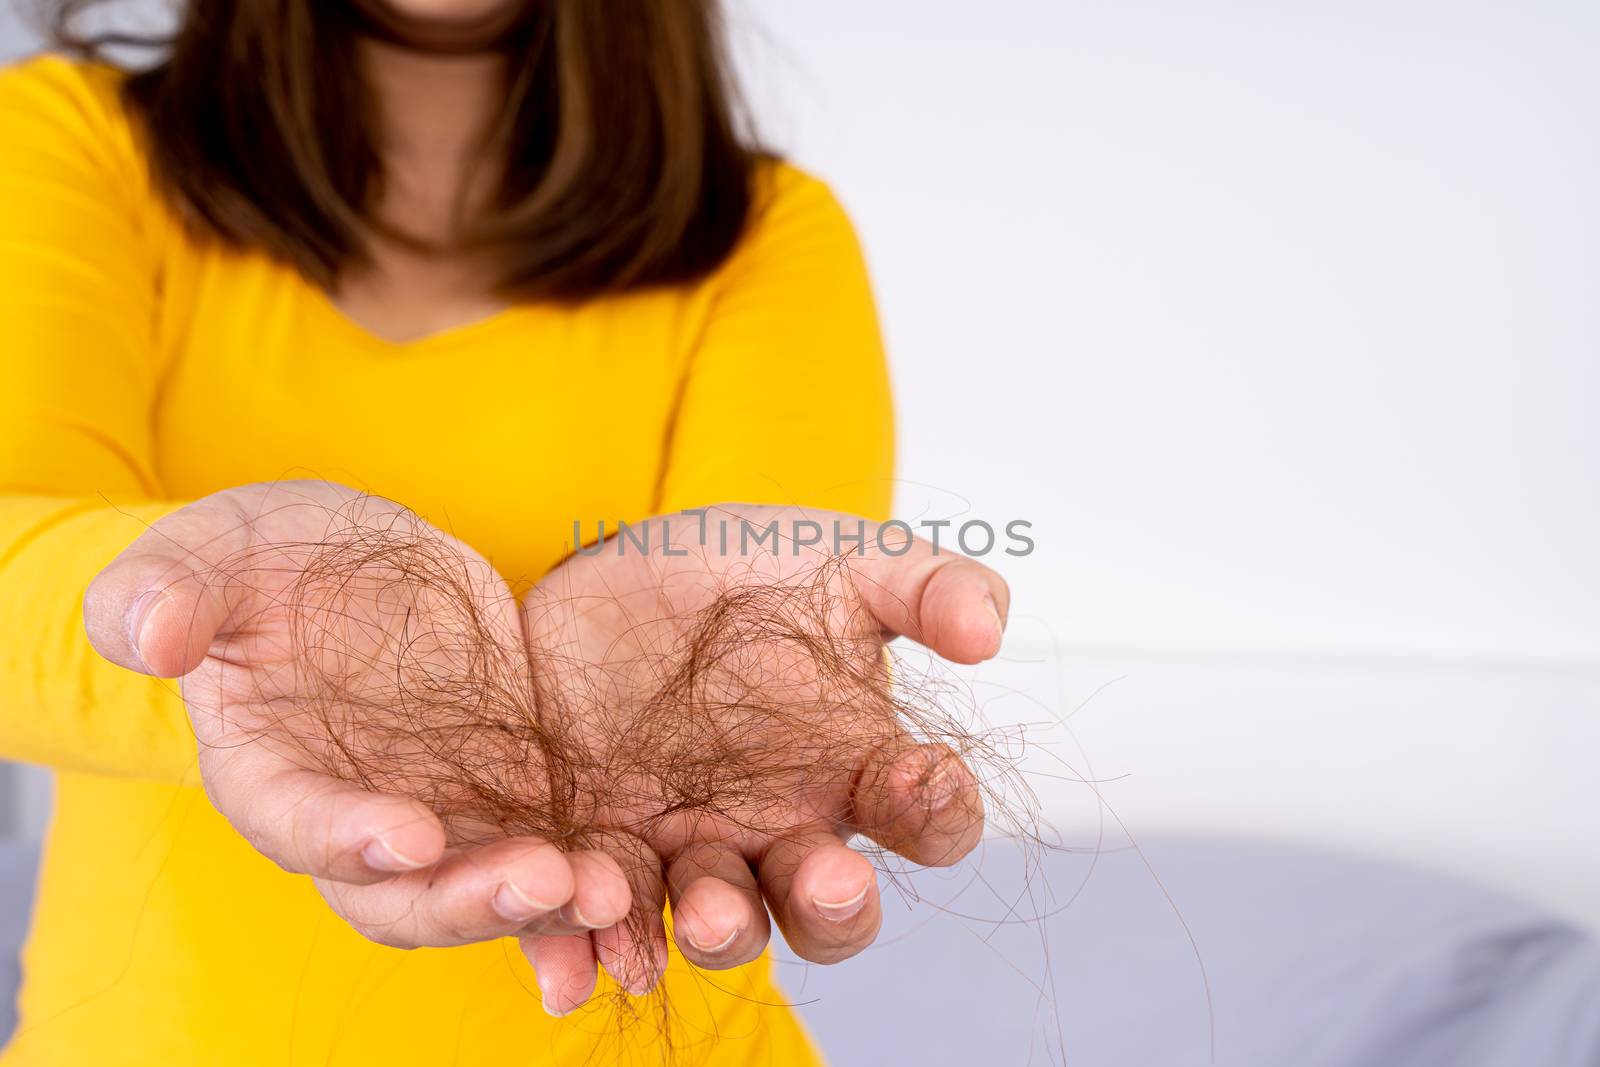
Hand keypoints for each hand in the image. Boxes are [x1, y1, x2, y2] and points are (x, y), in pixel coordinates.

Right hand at [83, 481, 634, 972]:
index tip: (415, 834)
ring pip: (489, 891)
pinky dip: (593, 883)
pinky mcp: (512, 796)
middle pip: (405, 895)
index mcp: (270, 771)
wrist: (356, 565)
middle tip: (545, 882)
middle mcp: (358, 817)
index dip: (349, 838)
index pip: (298, 824)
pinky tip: (640, 891)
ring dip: (548, 908)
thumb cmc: (269, 556)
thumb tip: (144, 635)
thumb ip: (169, 589)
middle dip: (471, 900)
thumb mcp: (214, 548)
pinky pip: (554, 855)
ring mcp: (443, 813)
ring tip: (613, 893)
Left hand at [518, 504, 1007, 1013]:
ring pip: (727, 926)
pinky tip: (590, 935)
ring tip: (707, 905)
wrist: (598, 579)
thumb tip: (988, 629)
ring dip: (724, 930)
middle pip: (830, 910)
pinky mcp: (608, 858)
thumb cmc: (732, 574)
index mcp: (858, 766)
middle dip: (836, 908)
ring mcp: (694, 851)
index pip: (927, 817)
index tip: (921, 773)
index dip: (937, 811)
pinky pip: (609, 918)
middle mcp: (786, 827)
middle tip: (827, 878)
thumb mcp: (833, 555)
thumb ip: (923, 582)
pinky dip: (600, 940)